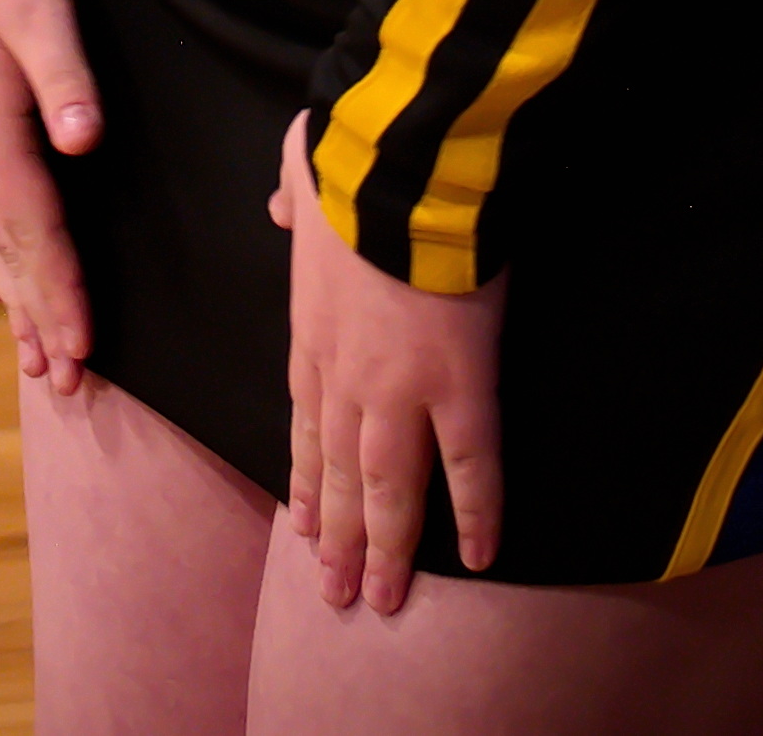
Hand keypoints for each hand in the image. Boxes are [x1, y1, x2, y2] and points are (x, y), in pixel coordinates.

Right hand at [0, 0, 99, 396]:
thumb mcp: (43, 7)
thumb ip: (65, 76)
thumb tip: (85, 139)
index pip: (34, 232)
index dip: (62, 292)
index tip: (85, 348)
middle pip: (10, 255)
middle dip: (42, 320)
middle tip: (69, 385)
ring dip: (18, 304)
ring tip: (38, 362)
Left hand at [276, 117, 502, 613]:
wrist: (400, 166)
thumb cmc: (352, 163)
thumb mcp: (304, 177)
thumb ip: (293, 199)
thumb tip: (282, 208)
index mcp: (312, 331)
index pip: (303, 422)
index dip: (304, 478)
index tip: (303, 525)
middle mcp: (347, 376)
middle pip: (338, 471)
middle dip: (338, 536)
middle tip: (338, 592)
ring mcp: (401, 390)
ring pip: (389, 487)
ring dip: (386, 546)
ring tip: (385, 599)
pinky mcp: (460, 388)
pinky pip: (471, 467)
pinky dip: (476, 516)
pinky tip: (480, 558)